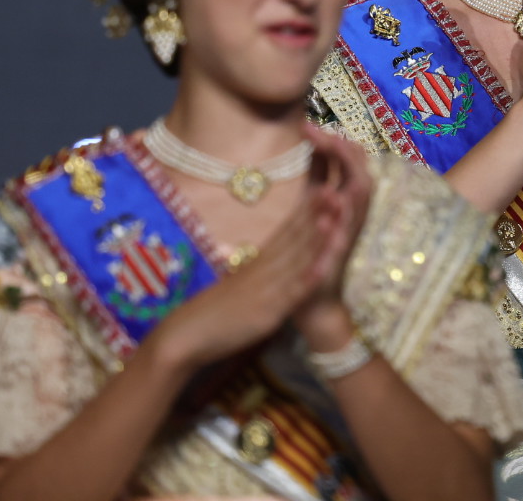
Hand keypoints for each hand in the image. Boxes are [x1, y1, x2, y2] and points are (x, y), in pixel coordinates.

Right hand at [148, 185, 340, 373]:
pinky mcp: (266, 311)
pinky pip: (290, 295)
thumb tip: (277, 253)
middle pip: (294, 238)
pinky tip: (322, 269)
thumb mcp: (243, 281)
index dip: (307, 210)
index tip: (325, 188)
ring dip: (317, 239)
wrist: (186, 333)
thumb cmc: (215, 309)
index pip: (287, 230)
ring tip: (334, 219)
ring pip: (297, 260)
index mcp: (260, 261)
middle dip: (317, 214)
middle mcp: (265, 269)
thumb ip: (261, 266)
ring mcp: (267, 289)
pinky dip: (306, 281)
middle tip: (336, 189)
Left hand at [291, 125, 374, 330]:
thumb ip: (316, 180)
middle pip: (359, 170)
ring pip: (359, 197)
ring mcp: (348, 235)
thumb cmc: (311, 257)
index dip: (333, 140)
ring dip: (349, 173)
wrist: (312, 304)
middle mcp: (351, 215)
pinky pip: (344, 234)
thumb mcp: (311, 211)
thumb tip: (315, 147)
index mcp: (343, 203)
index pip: (349, 162)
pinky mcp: (339, 258)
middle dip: (341, 148)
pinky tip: (332, 198)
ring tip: (332, 150)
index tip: (307, 124)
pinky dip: (340, 216)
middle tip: (317, 131)